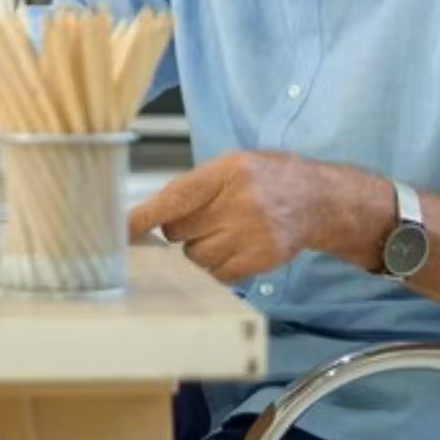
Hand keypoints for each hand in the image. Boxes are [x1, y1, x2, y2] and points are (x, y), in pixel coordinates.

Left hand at [126, 150, 327, 283]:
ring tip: (225, 232)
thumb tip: (149, 214)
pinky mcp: (261, 259)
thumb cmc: (269, 178)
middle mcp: (240, 202)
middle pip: (179, 232)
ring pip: (196, 256)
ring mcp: (252, 234)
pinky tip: (236, 248)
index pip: (175, 197)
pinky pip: (218, 274)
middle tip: (205, 217)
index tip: (120, 231)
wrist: (318, 199)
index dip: (144, 217)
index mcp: (228, 171)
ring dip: (200, 249)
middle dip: (183, 229)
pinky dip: (219, 266)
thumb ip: (193, 186)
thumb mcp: (233, 165)